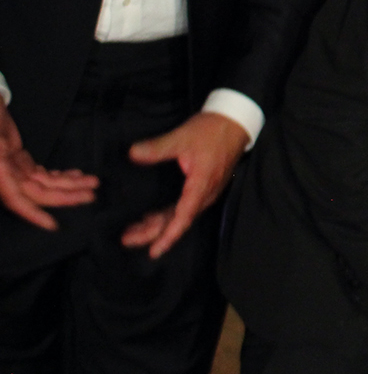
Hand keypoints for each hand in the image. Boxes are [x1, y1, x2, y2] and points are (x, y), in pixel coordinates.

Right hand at [0, 96, 97, 229]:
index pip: (16, 200)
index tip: (53, 225)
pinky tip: (76, 175)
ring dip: (69, 184)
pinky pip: (40, 172)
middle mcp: (4, 176)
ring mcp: (12, 167)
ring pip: (43, 182)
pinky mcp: (17, 159)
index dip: (33, 214)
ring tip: (93, 183)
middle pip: (38, 192)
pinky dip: (58, 175)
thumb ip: (5, 169)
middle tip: (91, 196)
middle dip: (65, 196)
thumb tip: (33, 175)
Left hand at [122, 111, 247, 258]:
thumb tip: (132, 153)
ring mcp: (206, 191)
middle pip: (179, 221)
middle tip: (126, 239)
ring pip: (181, 215)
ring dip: (159, 225)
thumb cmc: (211, 130)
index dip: (169, 235)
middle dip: (154, 233)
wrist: (235, 122)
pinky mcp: (204, 186)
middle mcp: (205, 193)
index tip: (155, 251)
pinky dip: (167, 215)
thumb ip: (158, 147)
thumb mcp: (183, 136)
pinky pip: (185, 207)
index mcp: (201, 184)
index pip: (184, 216)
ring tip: (133, 231)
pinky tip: (151, 216)